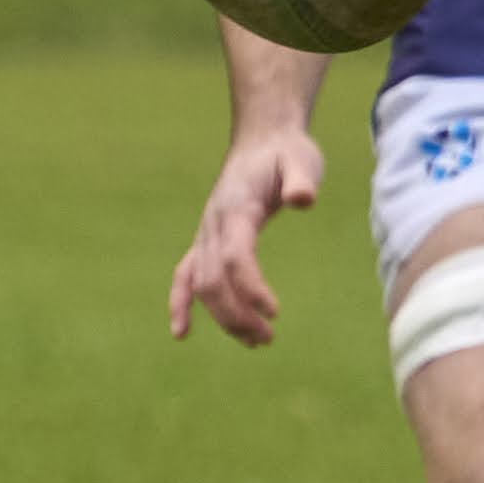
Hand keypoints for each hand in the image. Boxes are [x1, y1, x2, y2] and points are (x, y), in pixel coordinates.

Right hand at [167, 126, 326, 345]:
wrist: (262, 140)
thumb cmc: (286, 153)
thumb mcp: (302, 160)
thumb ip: (301, 180)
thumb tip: (302, 199)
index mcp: (236, 208)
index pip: (236, 256)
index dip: (250, 287)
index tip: (274, 312)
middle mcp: (213, 224)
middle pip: (214, 279)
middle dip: (236, 314)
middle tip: (268, 338)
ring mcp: (205, 233)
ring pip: (201, 284)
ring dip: (223, 317)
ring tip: (256, 341)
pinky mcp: (206, 240)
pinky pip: (185, 274)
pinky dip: (180, 302)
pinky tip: (182, 333)